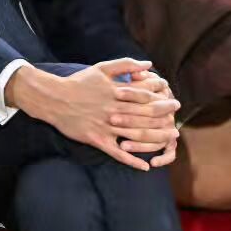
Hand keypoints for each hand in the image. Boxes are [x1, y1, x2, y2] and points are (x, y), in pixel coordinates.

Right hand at [47, 59, 178, 170]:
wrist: (53, 99)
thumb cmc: (79, 82)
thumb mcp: (102, 68)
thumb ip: (126, 64)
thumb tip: (149, 64)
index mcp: (117, 92)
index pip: (146, 96)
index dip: (162, 99)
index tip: (174, 100)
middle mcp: (115, 110)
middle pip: (146, 115)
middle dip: (165, 117)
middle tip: (178, 119)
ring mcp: (107, 126)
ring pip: (136, 134)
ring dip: (156, 138)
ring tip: (171, 139)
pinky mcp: (97, 140)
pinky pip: (118, 153)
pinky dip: (132, 160)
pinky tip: (145, 166)